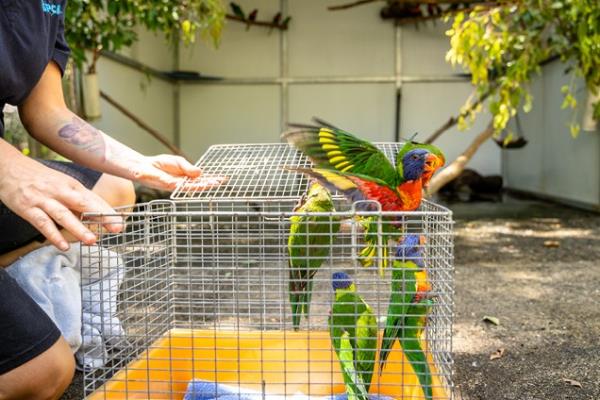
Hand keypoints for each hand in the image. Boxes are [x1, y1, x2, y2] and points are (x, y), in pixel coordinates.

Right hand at [0, 152, 122, 250]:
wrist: (8, 167)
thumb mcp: (61, 184)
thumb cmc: (39, 179)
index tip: (120, 223)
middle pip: (84, 204)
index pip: (93, 199)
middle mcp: (60, 191)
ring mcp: (44, 199)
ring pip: (64, 215)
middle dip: (101, 216)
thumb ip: (76, 200)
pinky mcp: (28, 208)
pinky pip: (43, 223)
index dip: (108, 211)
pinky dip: (53, 235)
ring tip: (92, 241)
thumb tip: (95, 215)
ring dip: (78, 228)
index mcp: (71, 185)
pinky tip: (63, 246)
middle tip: (116, 228)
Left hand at [130, 155, 226, 190]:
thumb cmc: (159, 164)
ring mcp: (176, 185)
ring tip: (212, 184)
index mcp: (186, 176)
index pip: (201, 179)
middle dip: (209, 184)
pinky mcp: (168, 186)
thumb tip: (200, 172)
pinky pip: (180, 186)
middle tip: (219, 183)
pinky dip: (189, 185)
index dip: (212, 179)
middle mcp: (183, 183)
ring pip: (191, 187)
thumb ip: (188, 167)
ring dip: (202, 186)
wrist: (143, 166)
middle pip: (198, 184)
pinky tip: (196, 184)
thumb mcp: (178, 162)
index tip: (222, 179)